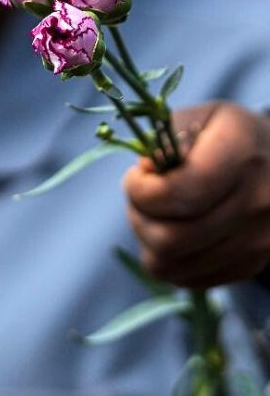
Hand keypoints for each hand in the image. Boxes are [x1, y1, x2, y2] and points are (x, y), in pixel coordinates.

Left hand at [123, 102, 269, 288]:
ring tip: (158, 213)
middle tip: (144, 196)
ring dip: (149, 239)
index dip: (140, 190)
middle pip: (169, 239)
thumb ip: (166, 135)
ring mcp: (260, 241)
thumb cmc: (224, 134)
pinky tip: (176, 229)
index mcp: (241, 154)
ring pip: (172, 265)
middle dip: (139, 216)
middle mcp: (258, 202)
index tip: (139, 174)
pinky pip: (187, 278)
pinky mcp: (252, 264)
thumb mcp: (198, 116)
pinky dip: (168, 258)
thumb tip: (148, 170)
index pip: (176, 195)